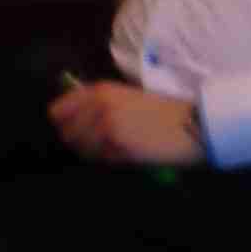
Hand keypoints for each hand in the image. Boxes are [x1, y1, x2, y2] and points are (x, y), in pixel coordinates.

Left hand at [52, 77, 201, 165]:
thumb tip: (75, 120)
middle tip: (102, 143)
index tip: (78, 128)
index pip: (57, 112)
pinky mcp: (117, 146)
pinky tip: (129, 152)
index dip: (66, 123)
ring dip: (96, 153)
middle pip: (66, 134)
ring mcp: (106, 127)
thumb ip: (100, 105)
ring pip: (82, 150)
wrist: (193, 123)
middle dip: (80, 141)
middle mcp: (98, 106)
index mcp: (99, 91)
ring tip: (117, 147)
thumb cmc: (166, 110)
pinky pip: (102, 159)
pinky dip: (112, 160)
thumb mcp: (128, 97)